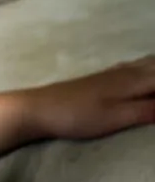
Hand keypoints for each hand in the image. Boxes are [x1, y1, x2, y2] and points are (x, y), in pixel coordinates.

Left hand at [26, 55, 154, 140]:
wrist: (38, 108)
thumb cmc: (78, 116)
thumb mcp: (117, 117)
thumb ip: (149, 111)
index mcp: (133, 80)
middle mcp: (126, 72)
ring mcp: (112, 73)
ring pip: (147, 64)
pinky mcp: (102, 78)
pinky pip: (136, 66)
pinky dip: (150, 66)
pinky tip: (147, 68)